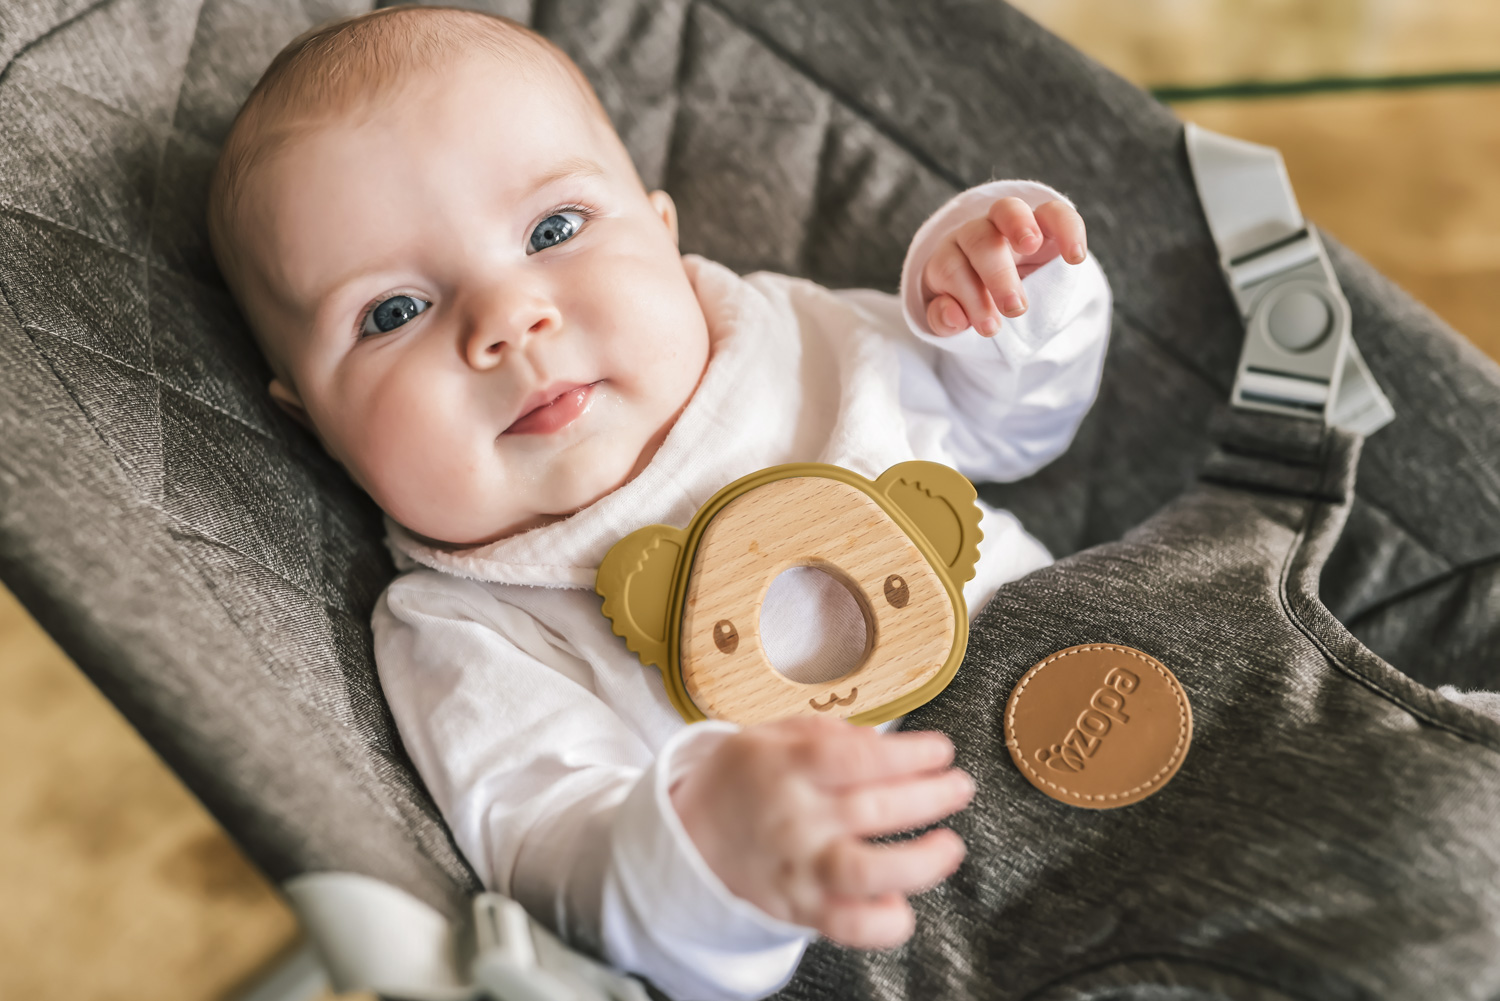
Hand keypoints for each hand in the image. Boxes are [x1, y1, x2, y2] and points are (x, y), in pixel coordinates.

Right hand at [669, 716, 973, 947]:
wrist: (688, 839)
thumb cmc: (741, 781)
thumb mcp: (769, 735)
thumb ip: (826, 733)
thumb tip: (881, 743)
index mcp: (787, 766)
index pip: (859, 758)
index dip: (910, 754)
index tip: (940, 749)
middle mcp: (796, 818)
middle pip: (874, 809)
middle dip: (931, 796)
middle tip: (959, 786)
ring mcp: (799, 867)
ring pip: (867, 871)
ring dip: (921, 860)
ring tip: (950, 845)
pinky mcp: (802, 908)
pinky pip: (848, 925)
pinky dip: (883, 921)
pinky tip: (903, 903)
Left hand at [922, 196, 1087, 336]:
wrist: (1002, 288)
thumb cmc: (974, 304)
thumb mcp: (954, 316)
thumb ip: (944, 319)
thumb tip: (954, 317)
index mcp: (949, 257)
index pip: (949, 268)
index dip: (966, 297)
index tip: (990, 327)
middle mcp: (975, 233)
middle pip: (978, 240)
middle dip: (997, 274)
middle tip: (1016, 308)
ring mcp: (1008, 223)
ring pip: (1007, 210)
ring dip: (1019, 226)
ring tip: (1032, 247)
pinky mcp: (1044, 220)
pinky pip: (1054, 212)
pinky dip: (1066, 228)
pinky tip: (1074, 256)